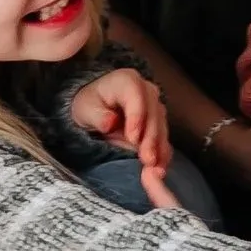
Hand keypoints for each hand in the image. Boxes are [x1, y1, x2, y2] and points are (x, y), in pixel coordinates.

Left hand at [70, 67, 176, 209]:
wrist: (97, 108)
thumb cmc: (91, 105)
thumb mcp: (86, 109)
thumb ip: (97, 116)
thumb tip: (110, 122)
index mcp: (127, 81)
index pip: (136, 98)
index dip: (137, 118)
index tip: (133, 138)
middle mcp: (147, 91)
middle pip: (154, 114)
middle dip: (151, 138)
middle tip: (147, 158)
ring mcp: (155, 107)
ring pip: (162, 128)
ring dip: (159, 150)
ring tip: (154, 169)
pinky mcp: (159, 124)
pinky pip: (164, 139)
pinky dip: (162, 155)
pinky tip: (159, 169)